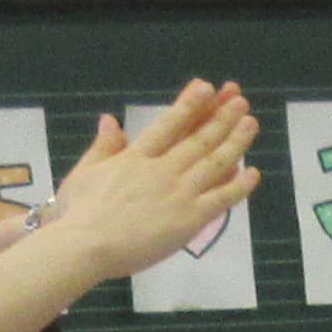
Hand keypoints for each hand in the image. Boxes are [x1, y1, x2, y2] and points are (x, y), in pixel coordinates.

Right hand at [55, 83, 260, 280]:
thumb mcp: (84, 172)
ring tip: (251, 122)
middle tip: (239, 99)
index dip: (190, 103)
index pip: (169, 123)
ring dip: (235, 141)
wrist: (85, 245)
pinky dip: (239, 186)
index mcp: (136, 157)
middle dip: (221, 116)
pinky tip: (254, 173)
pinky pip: (221, 199)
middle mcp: (162, 169)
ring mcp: (179, 192)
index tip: (206, 87)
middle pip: (198, 138)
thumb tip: (110, 119)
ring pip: (215, 162)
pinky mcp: (190, 219)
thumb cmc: (78, 214)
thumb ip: (103, 147)